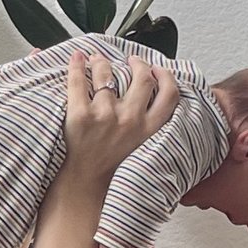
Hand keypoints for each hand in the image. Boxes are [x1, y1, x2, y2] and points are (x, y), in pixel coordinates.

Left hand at [53, 50, 178, 205]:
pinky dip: (78, 65)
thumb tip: (156, 110)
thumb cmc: (113, 175)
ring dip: (104, 62)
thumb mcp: (145, 154)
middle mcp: (131, 120)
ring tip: (98, 60)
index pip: (170, 94)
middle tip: (131, 60)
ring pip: (108, 73)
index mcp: (150, 130)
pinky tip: (77, 58)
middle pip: (141, 77)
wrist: (85, 189)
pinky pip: (79, 80)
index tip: (157, 70)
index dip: (166, 76)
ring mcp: (106, 115)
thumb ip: (153, 131)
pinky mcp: (80, 115)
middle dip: (138, 63)